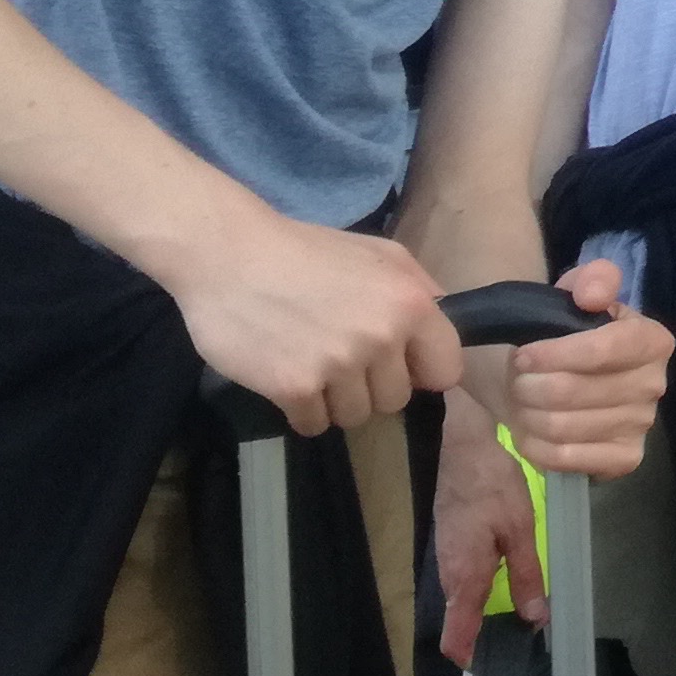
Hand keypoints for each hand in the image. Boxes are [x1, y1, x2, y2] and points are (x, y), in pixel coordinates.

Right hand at [159, 210, 456, 437]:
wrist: (229, 254)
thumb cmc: (306, 250)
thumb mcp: (378, 254)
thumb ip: (417, 289)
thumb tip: (442, 326)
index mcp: (411, 302)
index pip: (446, 371)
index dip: (422, 372)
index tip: (399, 367)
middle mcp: (382, 336)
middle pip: (396, 399)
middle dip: (372, 387)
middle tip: (341, 360)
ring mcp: (338, 364)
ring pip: (356, 416)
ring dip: (335, 401)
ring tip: (312, 365)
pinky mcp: (295, 386)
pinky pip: (314, 424)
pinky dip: (302, 411)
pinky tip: (288, 378)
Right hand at [430, 402, 541, 665]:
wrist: (464, 445)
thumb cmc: (494, 484)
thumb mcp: (520, 529)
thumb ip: (526, 574)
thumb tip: (535, 618)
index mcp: (465, 576)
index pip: (455, 634)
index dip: (469, 654)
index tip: (489, 662)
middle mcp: (448, 573)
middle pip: (460, 618)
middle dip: (482, 632)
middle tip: (518, 634)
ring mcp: (444, 556)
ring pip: (462, 596)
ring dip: (481, 608)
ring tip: (515, 610)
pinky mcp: (448, 541)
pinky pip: (462, 576)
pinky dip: (478, 585)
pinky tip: (502, 573)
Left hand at [499, 259, 667, 478]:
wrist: (563, 377)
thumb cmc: (570, 333)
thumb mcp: (577, 294)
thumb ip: (591, 280)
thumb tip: (593, 296)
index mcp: (653, 340)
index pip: (606, 349)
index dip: (557, 354)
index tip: (523, 354)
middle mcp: (655, 384)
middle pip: (577, 392)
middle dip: (532, 386)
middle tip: (517, 380)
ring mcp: (642, 425)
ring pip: (565, 427)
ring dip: (528, 415)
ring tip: (521, 402)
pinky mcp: (625, 459)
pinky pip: (568, 459)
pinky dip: (536, 447)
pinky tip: (530, 431)